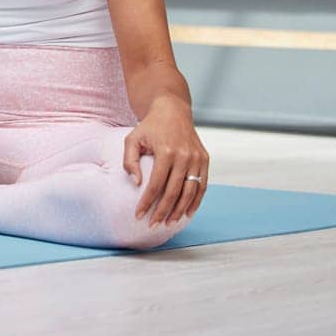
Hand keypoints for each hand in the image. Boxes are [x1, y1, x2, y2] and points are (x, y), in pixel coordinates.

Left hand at [125, 98, 209, 226]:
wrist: (172, 110)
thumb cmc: (149, 127)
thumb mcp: (132, 139)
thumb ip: (130, 161)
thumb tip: (136, 183)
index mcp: (166, 151)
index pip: (156, 184)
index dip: (147, 202)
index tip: (138, 215)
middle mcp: (185, 156)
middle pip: (174, 192)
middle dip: (162, 211)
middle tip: (153, 225)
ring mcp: (197, 158)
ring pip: (190, 192)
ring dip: (179, 210)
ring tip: (168, 223)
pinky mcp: (205, 159)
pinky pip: (202, 185)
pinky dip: (196, 201)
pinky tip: (187, 213)